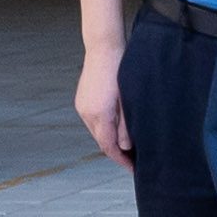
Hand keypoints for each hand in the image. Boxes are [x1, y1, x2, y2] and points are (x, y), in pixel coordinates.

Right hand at [74, 38, 129, 159]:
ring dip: (110, 140)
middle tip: (134, 160)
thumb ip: (127, 125)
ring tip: (127, 146)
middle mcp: (86, 113)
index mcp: (99, 115)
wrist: (104, 48)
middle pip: (101, 141)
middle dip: (117, 152)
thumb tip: (126, 147)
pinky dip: (104, 128)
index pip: (109, 147)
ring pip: (97, 131)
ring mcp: (82, 106)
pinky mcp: (82, 100)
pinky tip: (116, 127)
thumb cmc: (121, 69)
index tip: (133, 168)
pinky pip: (93, 120)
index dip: (121, 160)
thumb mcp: (129, 99)